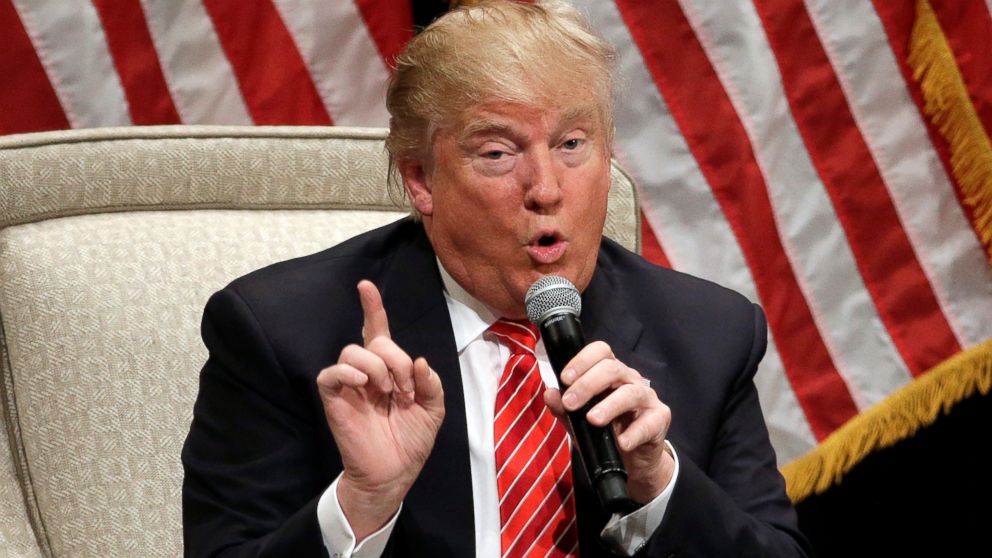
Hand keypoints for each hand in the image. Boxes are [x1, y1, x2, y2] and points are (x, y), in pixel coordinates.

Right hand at [316, 280, 444, 539]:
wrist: (394, 472)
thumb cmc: (411, 441)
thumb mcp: (433, 409)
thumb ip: (431, 383)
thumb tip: (420, 361)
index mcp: (390, 369)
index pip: (377, 331)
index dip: (372, 308)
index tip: (366, 285)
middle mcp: (368, 372)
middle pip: (374, 341)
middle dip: (396, 359)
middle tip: (405, 390)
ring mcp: (350, 384)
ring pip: (353, 352)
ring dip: (377, 367)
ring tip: (389, 392)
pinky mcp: (335, 398)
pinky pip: (331, 374)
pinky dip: (348, 372)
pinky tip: (364, 383)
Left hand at [543, 341, 674, 504]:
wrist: (632, 461)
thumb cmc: (605, 433)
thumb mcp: (579, 422)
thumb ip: (564, 408)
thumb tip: (549, 394)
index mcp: (610, 373)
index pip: (600, 351)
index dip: (582, 360)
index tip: (564, 379)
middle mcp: (630, 380)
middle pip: (613, 368)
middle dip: (588, 384)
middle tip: (570, 402)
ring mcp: (647, 398)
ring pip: (631, 393)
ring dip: (610, 405)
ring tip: (593, 420)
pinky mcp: (660, 418)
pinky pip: (649, 422)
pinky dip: (634, 433)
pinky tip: (621, 442)